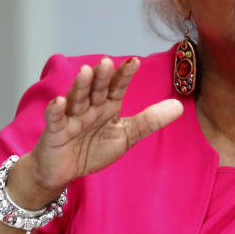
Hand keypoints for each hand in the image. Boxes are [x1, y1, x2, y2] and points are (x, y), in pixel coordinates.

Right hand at [13, 57, 182, 206]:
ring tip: (86, 71)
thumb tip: (180, 106)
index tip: (135, 61)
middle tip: (107, 62)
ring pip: (77, 99)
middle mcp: (89, 107)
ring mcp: (70, 118)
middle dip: (102, 77)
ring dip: (81, 86)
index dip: (124, 75)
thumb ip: (150, 121)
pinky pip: (55, 120)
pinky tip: (60, 102)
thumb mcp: (126, 136)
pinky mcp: (54, 132)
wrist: (64, 172)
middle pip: (96, 90)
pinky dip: (56, 111)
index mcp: (107, 106)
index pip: (117, 87)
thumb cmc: (93, 149)